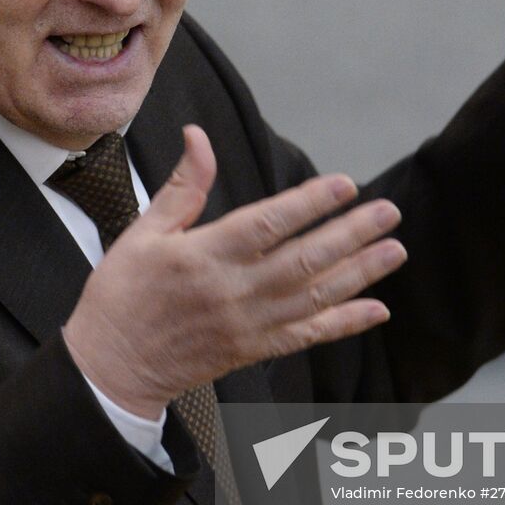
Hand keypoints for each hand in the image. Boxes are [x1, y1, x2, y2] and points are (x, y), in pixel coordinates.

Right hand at [62, 125, 404, 418]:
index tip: (346, 184)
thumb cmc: (122, 295)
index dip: (310, 203)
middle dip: (351, 234)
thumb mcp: (143, 232)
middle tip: (388, 212)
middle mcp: (233, 292)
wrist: (110, 368)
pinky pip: (306, 336)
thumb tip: (198, 136)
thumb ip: (183, 187)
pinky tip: (376, 310)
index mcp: (204, 256)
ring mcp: (247, 325)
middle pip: (304, 260)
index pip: (268, 224)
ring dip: (360, 274)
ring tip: (394, 250)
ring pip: (314, 297)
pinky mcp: (252, 351)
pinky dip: (344, 324)